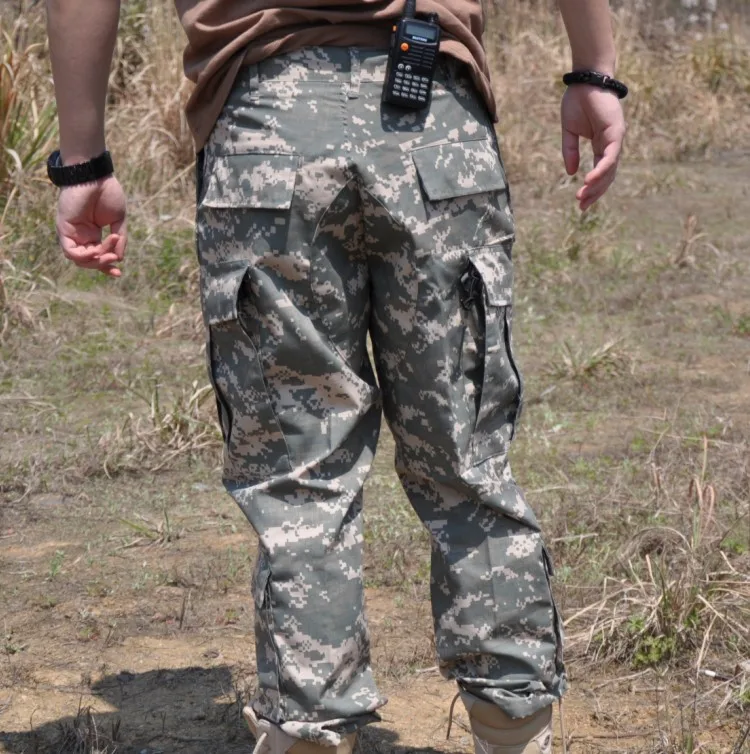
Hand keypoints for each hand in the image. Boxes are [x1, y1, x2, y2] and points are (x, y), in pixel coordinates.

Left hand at [56, 176, 126, 276]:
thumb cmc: (107, 193)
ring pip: (79, 259)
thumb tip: (118, 259)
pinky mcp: (63, 228)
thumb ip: (119, 240)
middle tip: (114, 258)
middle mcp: (80, 235)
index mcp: (92, 234)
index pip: (97, 256)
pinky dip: (82, 256)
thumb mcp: (118, 221)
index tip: (118, 273)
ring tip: (108, 254)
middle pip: (88, 260)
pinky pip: (70, 251)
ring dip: (95, 261)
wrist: (95, 175)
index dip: (106, 267)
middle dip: (103, 263)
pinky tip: (95, 252)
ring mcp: (70, 232)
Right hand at [561, 86, 625, 210]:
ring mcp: (615, 139)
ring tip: (582, 196)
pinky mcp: (615, 132)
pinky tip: (589, 180)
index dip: (591, 188)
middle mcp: (611, 144)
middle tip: (582, 206)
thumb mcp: (569, 132)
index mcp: (601, 144)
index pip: (600, 172)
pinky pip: (609, 156)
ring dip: (596, 185)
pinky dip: (601, 170)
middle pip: (607, 176)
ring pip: (609, 170)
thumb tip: (571, 172)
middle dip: (594, 192)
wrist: (585, 79)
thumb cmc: (577, 101)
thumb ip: (571, 152)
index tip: (580, 202)